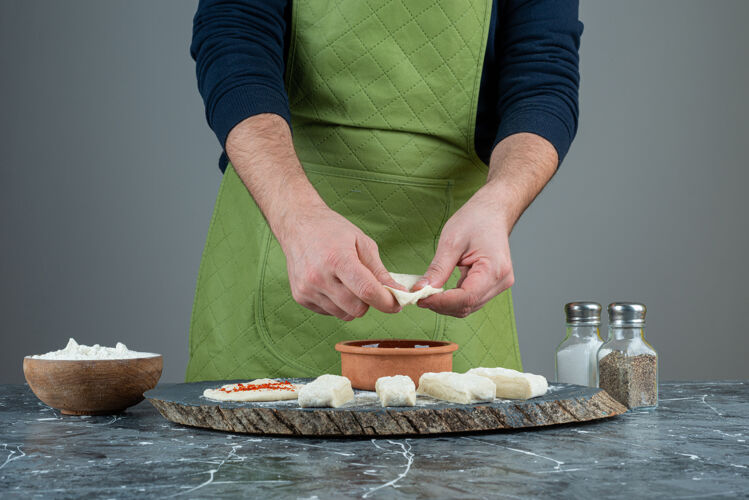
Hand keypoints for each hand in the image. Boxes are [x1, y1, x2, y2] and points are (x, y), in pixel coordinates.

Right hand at [278, 203, 403, 320]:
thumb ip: (379, 271)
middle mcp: (319, 277)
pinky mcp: (300, 297)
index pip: (367, 291)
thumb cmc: (332, 231)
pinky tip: (332, 283)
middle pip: (357, 308)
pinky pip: (329, 312)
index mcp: (337, 259)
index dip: (387, 301)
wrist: (297, 225)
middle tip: (369, 286)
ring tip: (346, 281)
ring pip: (344, 314)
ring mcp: (307, 289)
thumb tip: (399, 293)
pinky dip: (337, 303)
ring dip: (352, 304)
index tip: (397, 303)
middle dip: (369, 302)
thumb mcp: (362, 243)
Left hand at [414, 186, 514, 317]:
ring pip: (468, 306)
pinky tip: (440, 291)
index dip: (441, 302)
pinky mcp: (492, 285)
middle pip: (467, 305)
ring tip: (427, 293)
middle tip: (418, 296)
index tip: (420, 298)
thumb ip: (438, 269)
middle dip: (441, 305)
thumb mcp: (451, 242)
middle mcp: (501, 281)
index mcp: (494, 269)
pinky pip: (470, 299)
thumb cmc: (475, 220)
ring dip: (446, 305)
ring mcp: (498, 285)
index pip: (466, 297)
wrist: (492, 212)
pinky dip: (453, 299)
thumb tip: (422, 290)